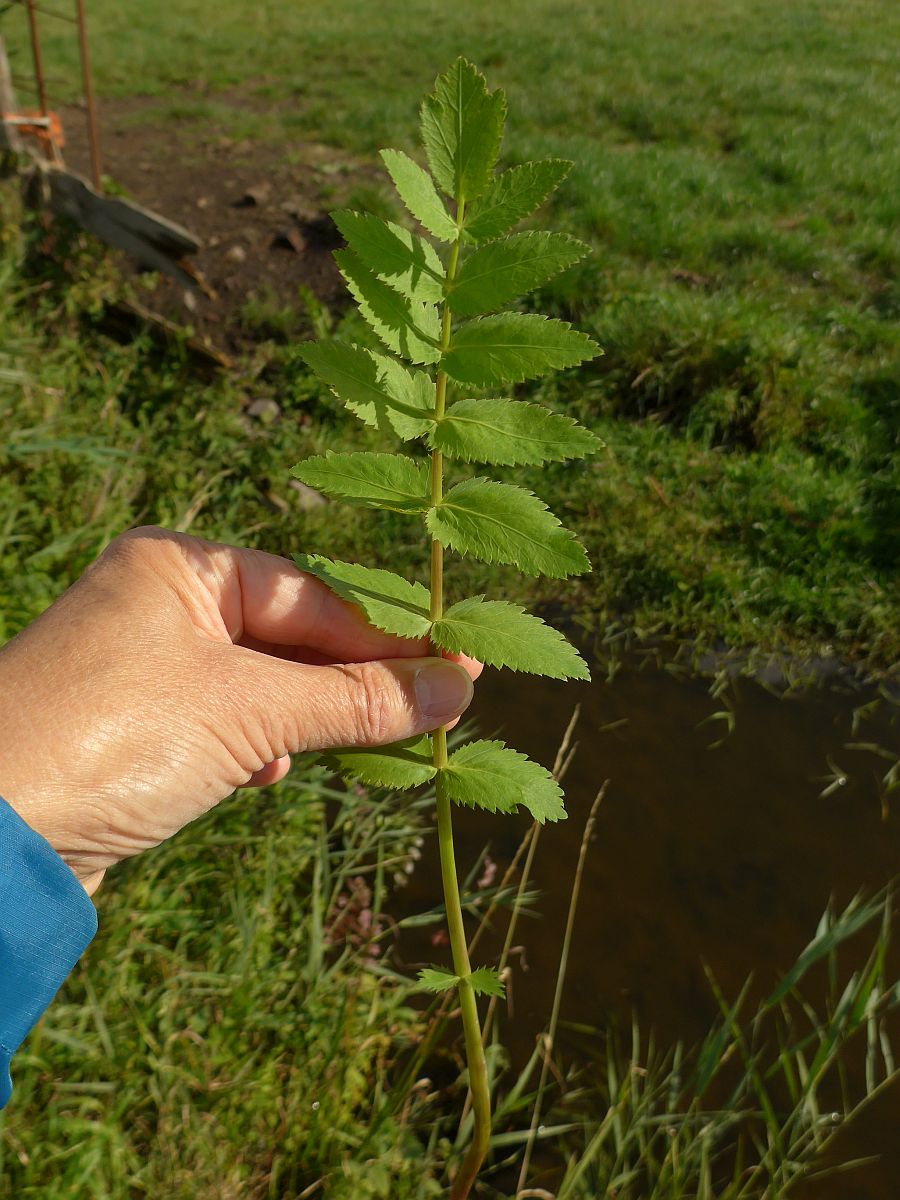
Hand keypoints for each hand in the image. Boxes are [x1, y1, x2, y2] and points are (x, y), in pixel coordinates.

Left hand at [0, 527, 478, 896]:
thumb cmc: (110, 739)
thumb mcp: (249, 713)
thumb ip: (356, 700)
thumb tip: (457, 689)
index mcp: (178, 567)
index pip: (312, 595)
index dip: (389, 634)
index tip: (461, 665)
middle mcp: (159, 605)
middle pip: (289, 637)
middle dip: (352, 680)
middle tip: (436, 709)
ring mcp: (144, 667)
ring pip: (261, 685)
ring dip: (308, 718)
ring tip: (366, 745)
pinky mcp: (135, 728)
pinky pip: (225, 723)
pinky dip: (259, 745)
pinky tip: (267, 770)